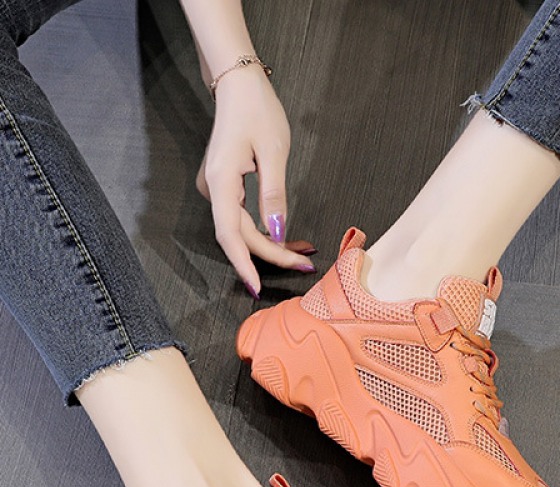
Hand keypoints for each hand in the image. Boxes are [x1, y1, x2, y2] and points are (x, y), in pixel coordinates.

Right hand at [198, 66, 314, 295]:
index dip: (244, 264)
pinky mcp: (225, 185)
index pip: (230, 235)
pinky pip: (242, 217)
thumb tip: (276, 231)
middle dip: (271, 254)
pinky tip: (287, 237)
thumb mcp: (273, 153)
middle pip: (240, 236)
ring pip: (242, 229)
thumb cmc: (257, 110)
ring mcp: (217, 187)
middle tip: (305, 264)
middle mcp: (213, 187)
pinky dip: (265, 230)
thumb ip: (274, 195)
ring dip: (270, 245)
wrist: (238, 83)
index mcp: (221, 181)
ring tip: (303, 253)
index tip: (256, 288)